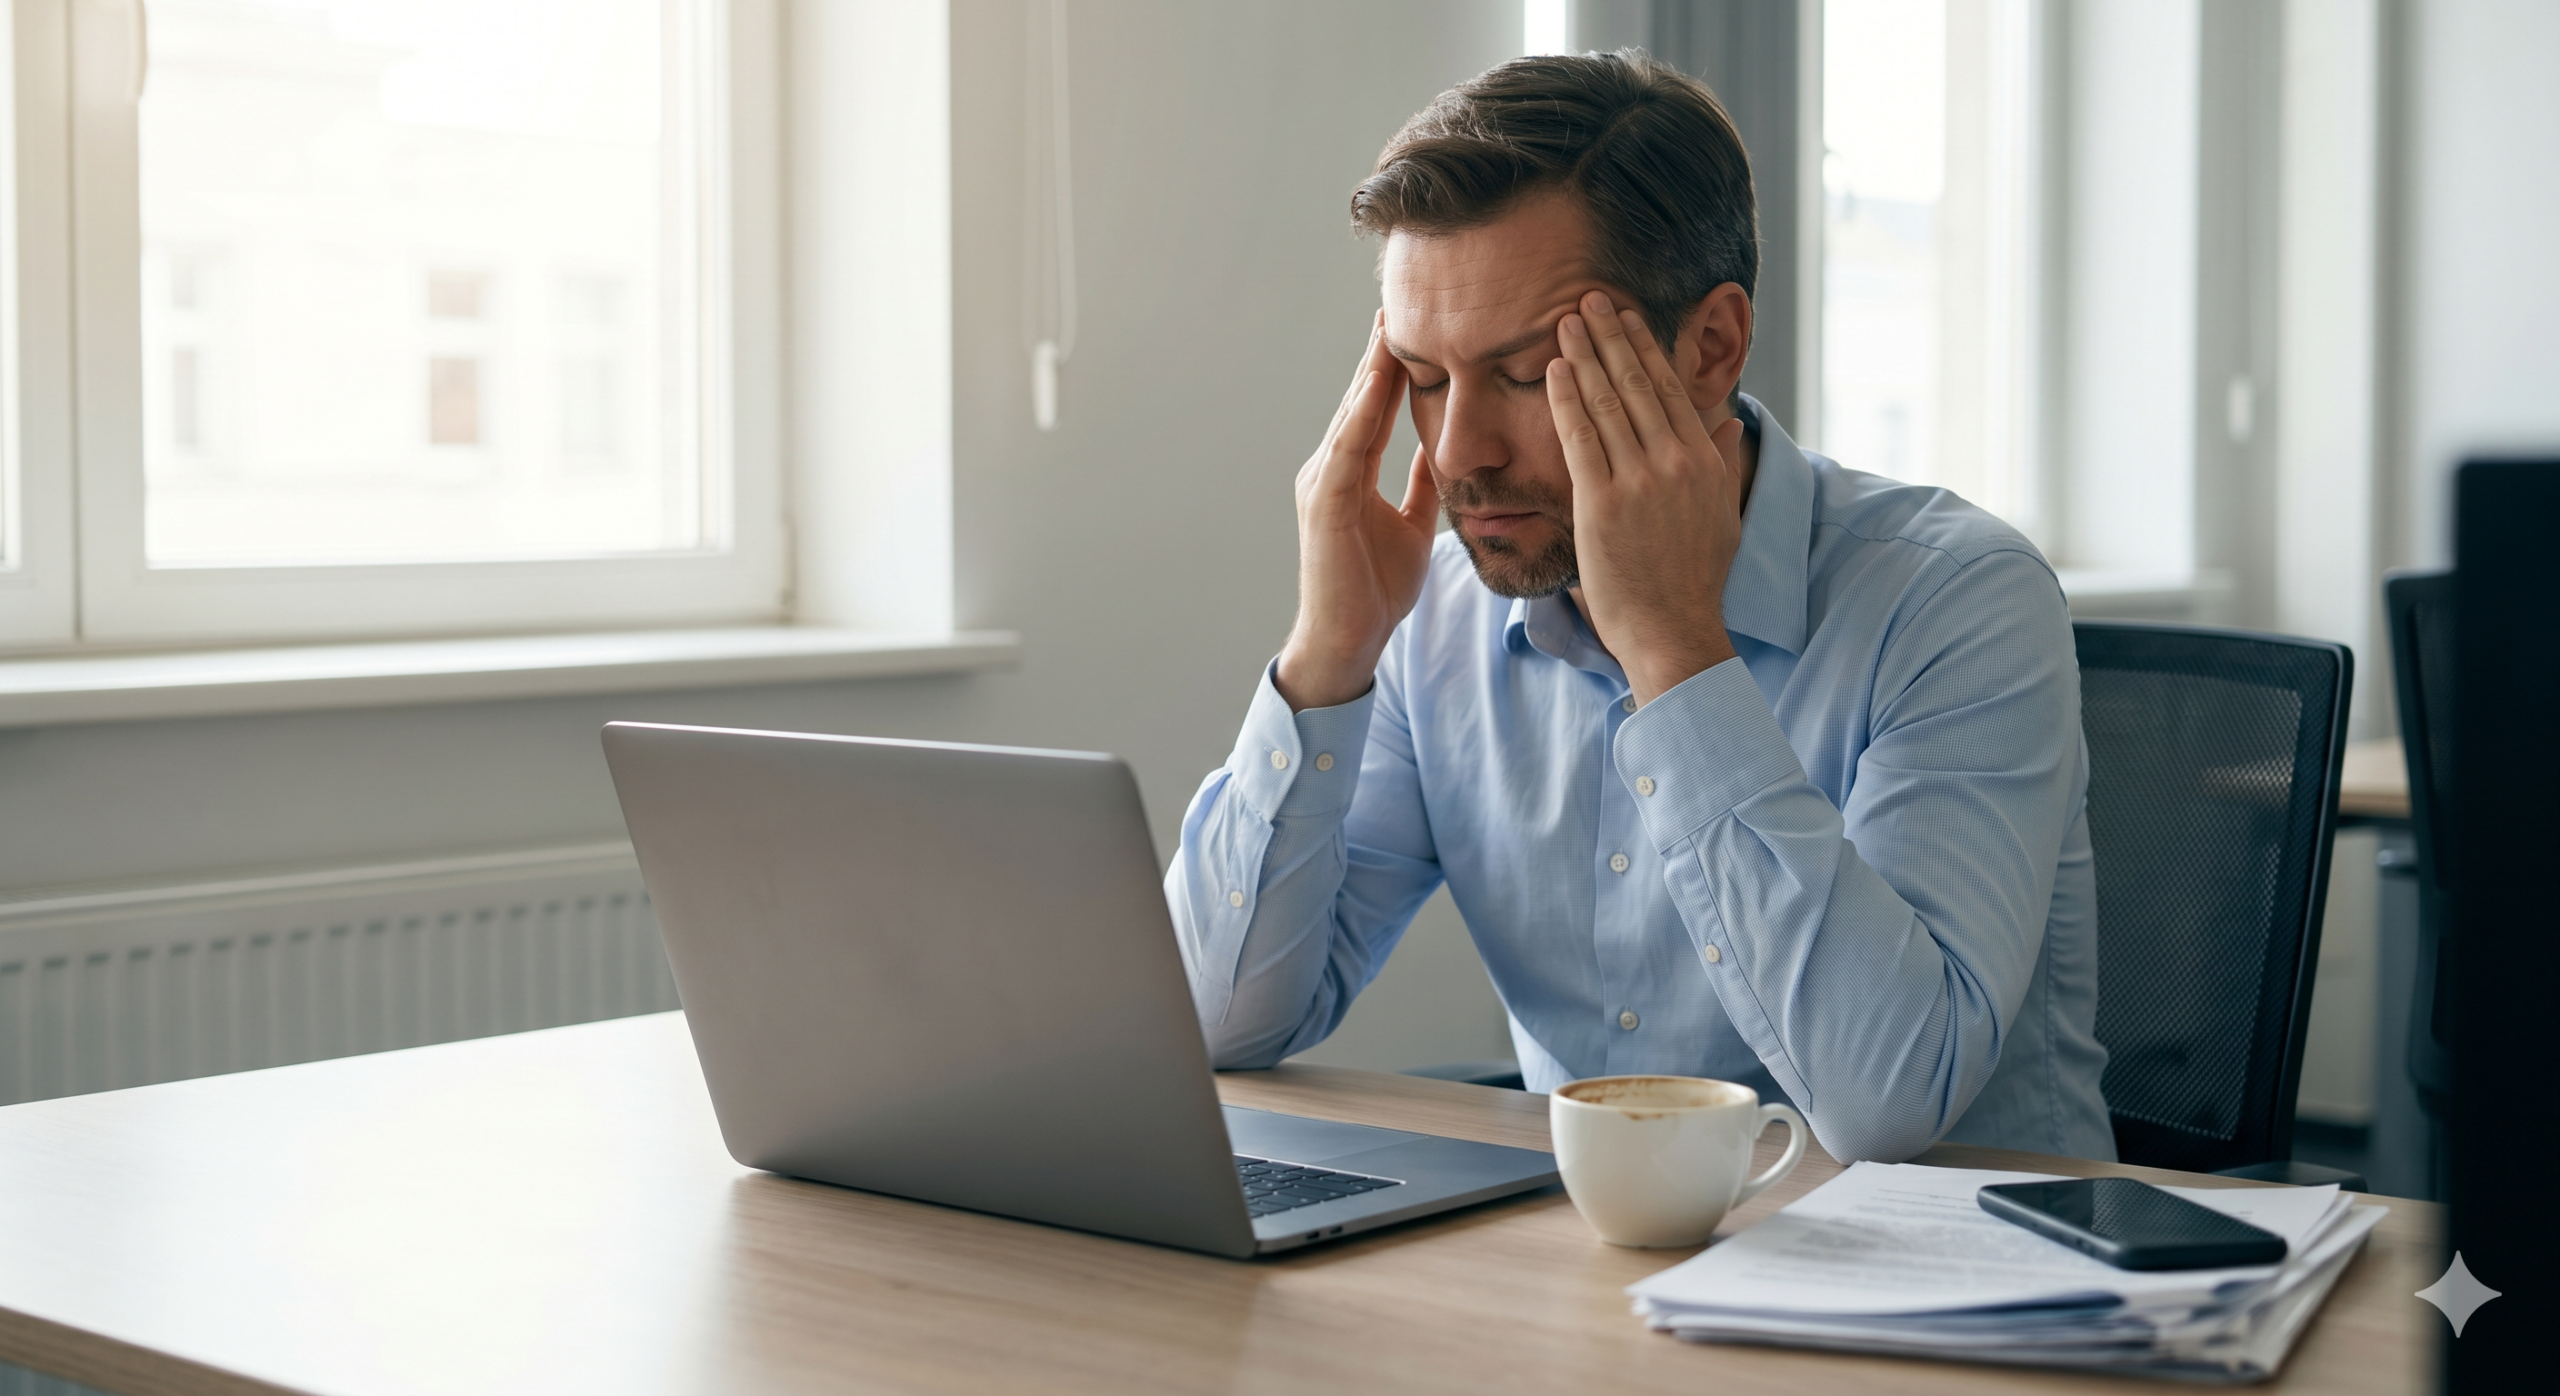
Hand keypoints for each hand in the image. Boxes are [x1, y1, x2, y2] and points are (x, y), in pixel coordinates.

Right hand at [1274, 310, 1441, 710]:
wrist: (1348, 641)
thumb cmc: (1374, 592)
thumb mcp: (1411, 527)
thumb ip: (1420, 488)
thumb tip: (1439, 452)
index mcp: (1349, 476)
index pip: (1375, 411)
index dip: (1392, 370)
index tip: (1412, 329)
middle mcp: (1329, 471)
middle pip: (1359, 402)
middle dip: (1378, 356)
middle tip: (1395, 306)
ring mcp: (1322, 485)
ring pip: (1351, 415)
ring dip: (1371, 371)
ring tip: (1388, 328)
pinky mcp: (1325, 505)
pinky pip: (1348, 449)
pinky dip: (1363, 412)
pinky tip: (1380, 380)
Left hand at [1547, 291, 1747, 705]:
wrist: (1673, 629)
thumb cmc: (1695, 579)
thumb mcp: (1723, 516)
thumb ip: (1723, 465)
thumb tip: (1730, 426)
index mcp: (1704, 461)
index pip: (1669, 390)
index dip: (1645, 348)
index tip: (1628, 318)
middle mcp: (1675, 463)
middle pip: (1636, 384)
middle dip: (1611, 336)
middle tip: (1589, 298)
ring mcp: (1639, 481)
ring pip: (1606, 402)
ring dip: (1584, 355)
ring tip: (1565, 321)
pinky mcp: (1603, 503)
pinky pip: (1580, 437)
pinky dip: (1566, 398)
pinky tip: (1554, 370)